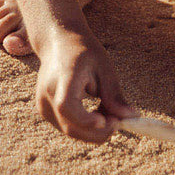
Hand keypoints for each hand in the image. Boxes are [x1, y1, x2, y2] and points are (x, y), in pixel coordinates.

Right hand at [35, 29, 136, 144]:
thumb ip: (114, 95)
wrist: (58, 42)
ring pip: (70, 130)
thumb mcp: (104, 68)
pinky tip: (97, 113)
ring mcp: (42, 104)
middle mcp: (47, 93)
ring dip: (93, 130)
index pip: (67, 106)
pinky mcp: (44, 111)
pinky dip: (85, 126)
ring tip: (109, 111)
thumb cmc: (83, 52)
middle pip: (71, 126)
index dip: (86, 120)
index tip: (109, 121)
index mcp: (63, 77)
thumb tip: (131, 117)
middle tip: (119, 121)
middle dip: (99, 131)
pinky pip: (67, 126)